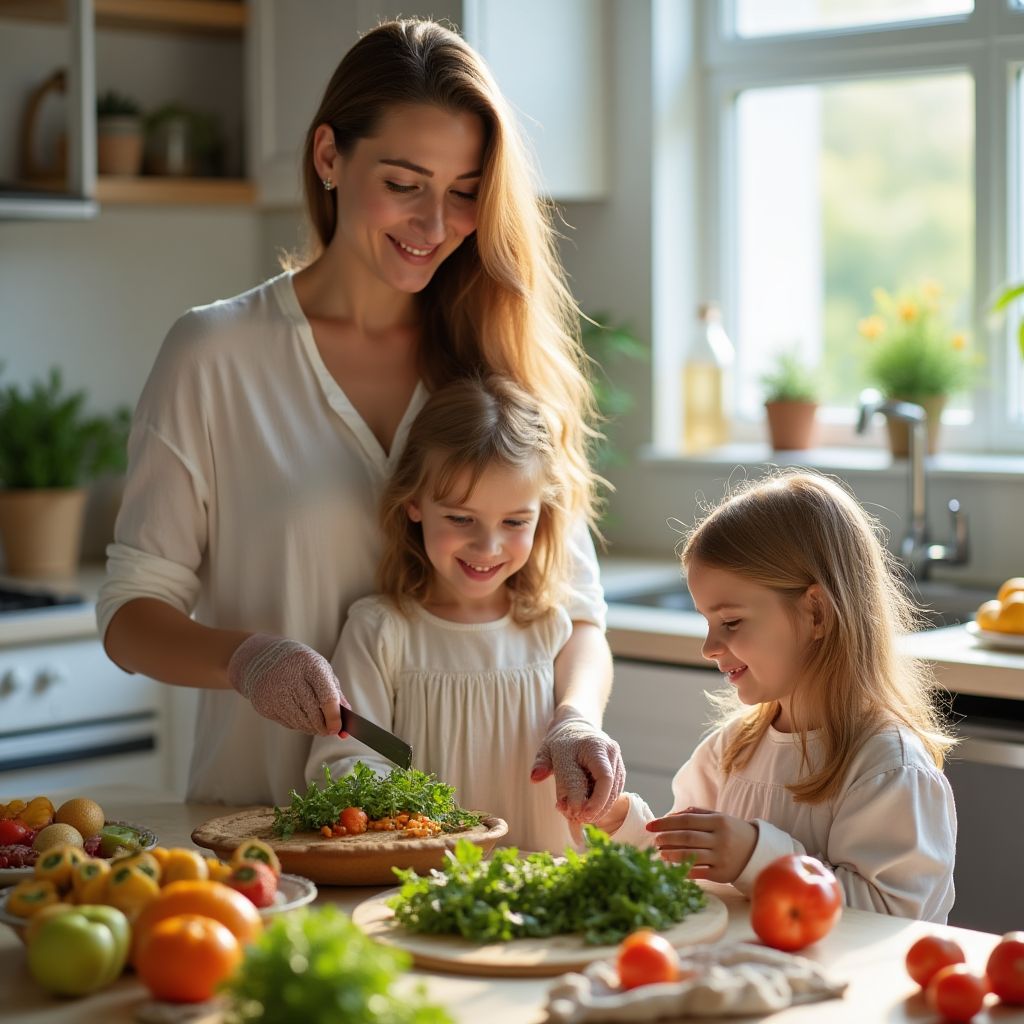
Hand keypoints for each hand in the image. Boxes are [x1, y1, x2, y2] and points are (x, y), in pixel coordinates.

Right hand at [228, 634, 349, 734]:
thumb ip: (336, 695)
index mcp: (311, 665)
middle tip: (331, 730)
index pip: (326, 696)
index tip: (338, 730)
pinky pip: (287, 723)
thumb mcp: (321, 670)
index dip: (334, 716)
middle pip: (312, 714)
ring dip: (311, 727)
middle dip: (324, 726)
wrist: (260, 657)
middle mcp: (291, 678)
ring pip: (300, 722)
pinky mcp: (264, 705)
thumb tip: (344, 727)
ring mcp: (274, 692)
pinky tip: (298, 714)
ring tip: (316, 723)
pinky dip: (297, 723)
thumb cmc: (300, 664)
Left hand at [530, 706, 624, 820]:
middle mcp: (606, 748)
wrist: (577, 729)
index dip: (583, 797)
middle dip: (595, 806)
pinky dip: (604, 804)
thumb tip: (535, 777)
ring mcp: (615, 758)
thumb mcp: (547, 750)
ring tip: (584, 817)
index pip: (589, 775)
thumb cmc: (561, 744)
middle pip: (607, 783)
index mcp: (589, 744)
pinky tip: (591, 810)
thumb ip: (541, 764)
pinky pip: (615, 790)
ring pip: (614, 789)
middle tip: (580, 819)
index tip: (573, 813)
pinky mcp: (619, 768)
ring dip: (600, 808)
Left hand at [645, 806, 757, 882]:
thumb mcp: (717, 817)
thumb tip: (669, 817)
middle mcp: (720, 838)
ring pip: (692, 855)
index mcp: (718, 821)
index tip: (650, 826)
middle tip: (654, 841)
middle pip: (687, 837)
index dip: (665, 823)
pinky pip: (700, 873)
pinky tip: (673, 868)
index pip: (686, 820)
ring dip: (672, 855)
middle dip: (667, 839)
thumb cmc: (731, 831)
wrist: (757, 851)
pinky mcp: (723, 874)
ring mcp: (722, 857)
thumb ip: (694, 814)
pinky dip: (685, 871)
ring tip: (660, 854)